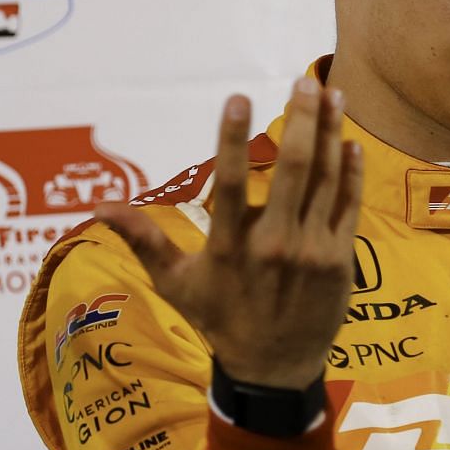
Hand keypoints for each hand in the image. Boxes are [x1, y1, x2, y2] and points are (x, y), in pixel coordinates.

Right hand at [97, 78, 363, 390]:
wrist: (273, 369)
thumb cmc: (219, 320)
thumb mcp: (174, 284)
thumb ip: (142, 239)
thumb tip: (99, 207)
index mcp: (230, 246)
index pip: (231, 182)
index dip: (234, 138)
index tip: (238, 96)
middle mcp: (274, 245)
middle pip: (293, 170)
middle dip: (301, 120)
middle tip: (303, 80)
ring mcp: (311, 251)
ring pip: (326, 181)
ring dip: (331, 134)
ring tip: (333, 95)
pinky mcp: (339, 260)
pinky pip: (348, 207)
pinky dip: (350, 173)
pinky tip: (350, 142)